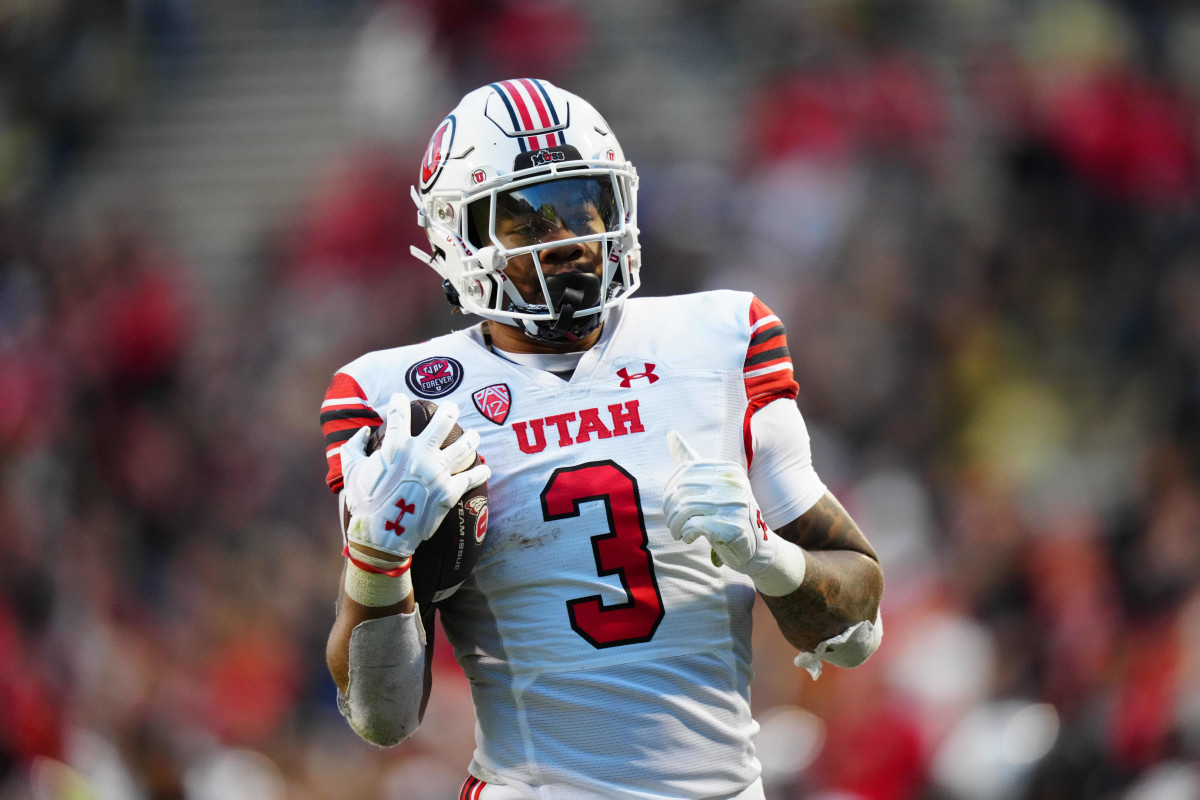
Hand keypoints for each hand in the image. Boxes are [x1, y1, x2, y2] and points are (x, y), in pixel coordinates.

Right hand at [341, 393, 489, 560]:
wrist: (382, 536)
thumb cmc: (364, 504)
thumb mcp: (351, 472)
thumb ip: (353, 447)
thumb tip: (363, 430)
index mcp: (395, 447)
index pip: (400, 414)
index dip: (399, 402)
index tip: (401, 398)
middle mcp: (420, 455)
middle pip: (443, 422)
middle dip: (450, 411)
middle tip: (453, 408)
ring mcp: (437, 472)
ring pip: (464, 447)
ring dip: (471, 438)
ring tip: (474, 435)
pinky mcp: (449, 492)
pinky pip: (471, 477)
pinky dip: (481, 472)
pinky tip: (485, 468)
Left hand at [663, 431, 776, 575]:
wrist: (756, 548)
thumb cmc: (728, 514)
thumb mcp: (713, 485)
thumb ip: (692, 461)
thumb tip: (670, 433)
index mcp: (729, 469)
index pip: (686, 470)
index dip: (670, 489)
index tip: (671, 505)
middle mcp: (734, 484)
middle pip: (682, 489)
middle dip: (670, 509)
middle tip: (672, 523)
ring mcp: (735, 505)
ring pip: (685, 508)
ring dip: (675, 524)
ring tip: (677, 531)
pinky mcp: (732, 527)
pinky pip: (693, 525)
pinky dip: (686, 533)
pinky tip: (689, 538)